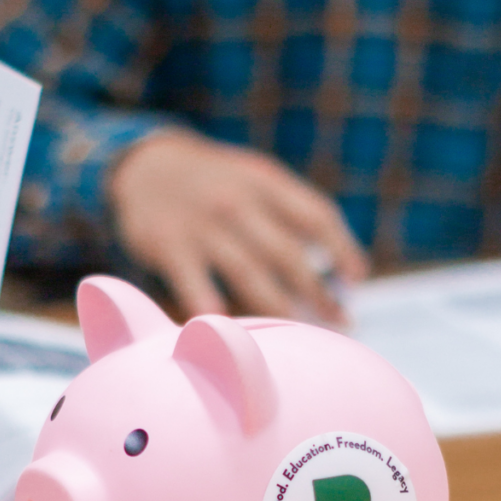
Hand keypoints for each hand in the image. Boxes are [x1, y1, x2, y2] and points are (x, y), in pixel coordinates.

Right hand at [108, 129, 368, 321]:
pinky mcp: (169, 246)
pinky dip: (216, 313)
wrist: (143, 166)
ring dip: (280, 309)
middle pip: (287, 253)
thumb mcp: (253, 177)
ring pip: (249, 275)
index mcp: (264, 181)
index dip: (342, 248)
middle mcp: (236, 201)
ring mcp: (202, 225)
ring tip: (300, 333)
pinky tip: (233, 334)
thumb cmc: (214, 183)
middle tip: (340, 321)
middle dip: (318, 292)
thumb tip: (336, 263)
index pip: (316, 215)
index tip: (356, 280)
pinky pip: (197, 288)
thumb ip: (290, 211)